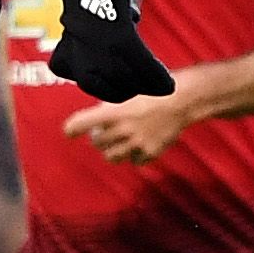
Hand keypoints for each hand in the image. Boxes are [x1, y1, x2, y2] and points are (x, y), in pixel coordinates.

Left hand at [62, 72, 200, 163]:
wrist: (184, 100)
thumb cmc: (154, 91)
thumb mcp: (127, 92)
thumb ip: (109, 105)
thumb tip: (94, 117)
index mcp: (114, 112)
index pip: (81, 123)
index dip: (72, 129)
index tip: (69, 132)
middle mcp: (123, 130)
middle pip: (96, 142)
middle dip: (98, 137)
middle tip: (104, 131)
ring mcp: (137, 143)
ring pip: (111, 157)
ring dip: (111, 150)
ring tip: (118, 141)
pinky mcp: (151, 152)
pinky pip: (134, 161)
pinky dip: (134, 156)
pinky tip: (138, 145)